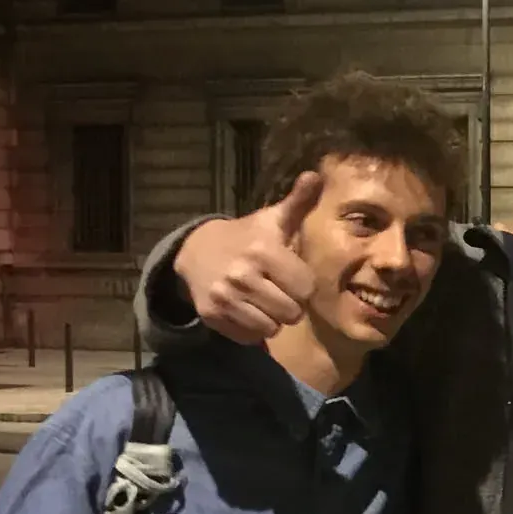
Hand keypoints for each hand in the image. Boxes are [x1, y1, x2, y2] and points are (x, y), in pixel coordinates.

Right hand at [172, 172, 320, 343]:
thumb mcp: (272, 219)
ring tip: (264, 300)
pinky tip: (246, 309)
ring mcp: (225, 297)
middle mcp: (242, 275)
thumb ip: (298, 202)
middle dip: (290, 304)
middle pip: (292, 313)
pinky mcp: (212, 316)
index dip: (303, 285)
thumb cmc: (247, 236)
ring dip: (273, 319)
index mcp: (263, 250)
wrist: (196, 250)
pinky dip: (253, 330)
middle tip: (278, 290)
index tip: (291, 275)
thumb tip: (316, 175)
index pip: (306, 289)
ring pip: (272, 329)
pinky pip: (250, 338)